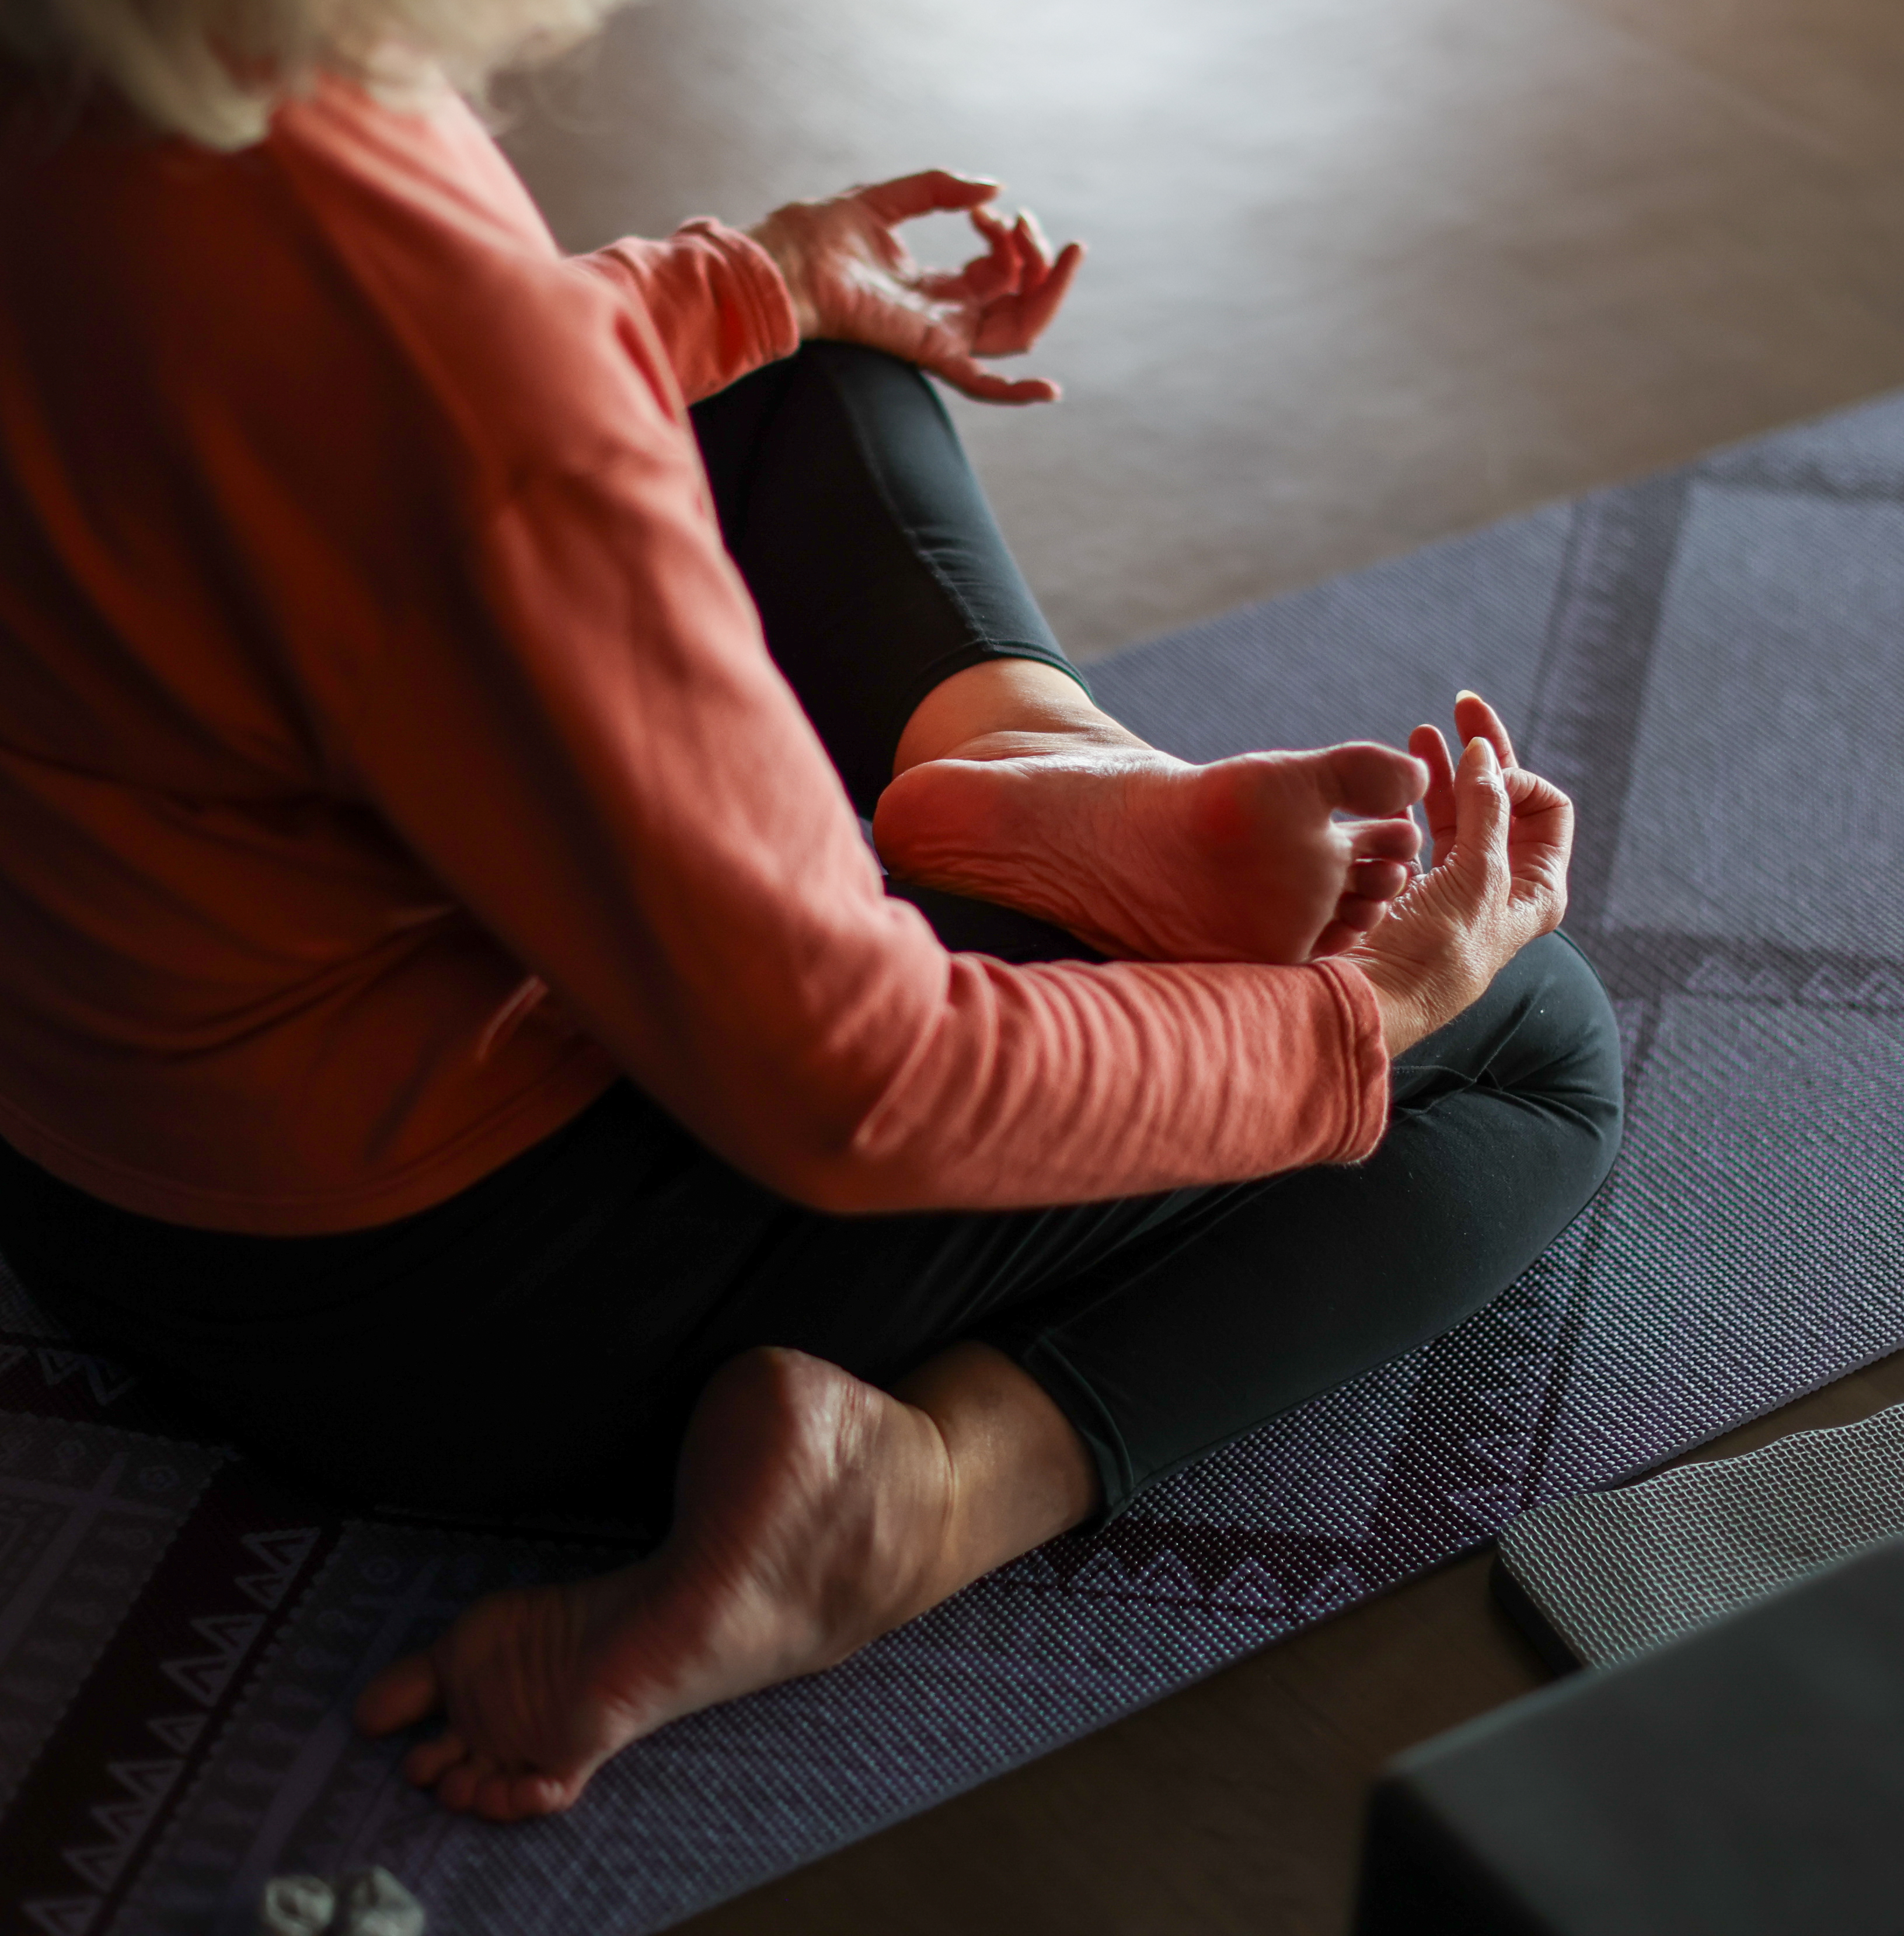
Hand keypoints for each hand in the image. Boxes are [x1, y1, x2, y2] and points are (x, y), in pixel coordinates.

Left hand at [747, 171, 1083, 404]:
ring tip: (1051, 246)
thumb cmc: (822, 235)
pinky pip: (983, 384)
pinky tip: (1050, 392)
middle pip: (1020, 302)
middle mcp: (946, 317)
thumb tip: (995, 190)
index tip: (985, 210)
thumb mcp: (891, 198)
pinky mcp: (931, 352)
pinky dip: (1017, 394)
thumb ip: (941, 189)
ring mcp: (942, 337)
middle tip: (1029, 222)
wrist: (787, 262)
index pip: (1001, 271)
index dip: (1008, 236)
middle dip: (1040, 260)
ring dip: (1047, 290)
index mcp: (938, 287)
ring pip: (1020, 331)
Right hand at [1348, 692, 1572, 1055]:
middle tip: (1459, 706)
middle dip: (1482, 754)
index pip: (1547, 808)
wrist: (1373, 1004)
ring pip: (1457, 814)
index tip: (1480, 773)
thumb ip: (1486, 809)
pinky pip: (1420, 837)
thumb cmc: (1435, 956)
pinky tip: (1397, 789)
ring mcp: (1455, 890)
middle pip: (1501, 803)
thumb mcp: (1478, 876)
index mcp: (1536, 890)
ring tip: (1420, 734)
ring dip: (1443, 772)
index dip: (1517, 777)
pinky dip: (1412, 806)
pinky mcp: (1413, 894)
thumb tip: (1486, 753)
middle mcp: (1500, 889)